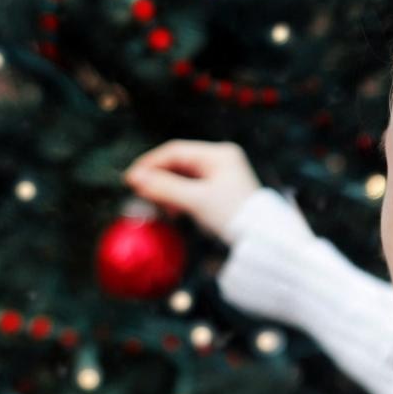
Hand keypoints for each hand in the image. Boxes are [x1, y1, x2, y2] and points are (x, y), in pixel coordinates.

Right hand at [123, 139, 262, 243]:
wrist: (263, 242)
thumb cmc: (232, 217)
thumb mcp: (196, 201)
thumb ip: (164, 188)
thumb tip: (134, 178)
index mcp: (219, 154)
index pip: (175, 151)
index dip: (149, 163)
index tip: (130, 178)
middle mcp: (221, 160)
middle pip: (179, 163)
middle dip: (157, 178)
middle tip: (139, 193)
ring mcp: (222, 175)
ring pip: (184, 177)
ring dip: (167, 190)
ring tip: (156, 205)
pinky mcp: (221, 191)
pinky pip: (192, 189)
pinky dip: (178, 198)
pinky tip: (172, 211)